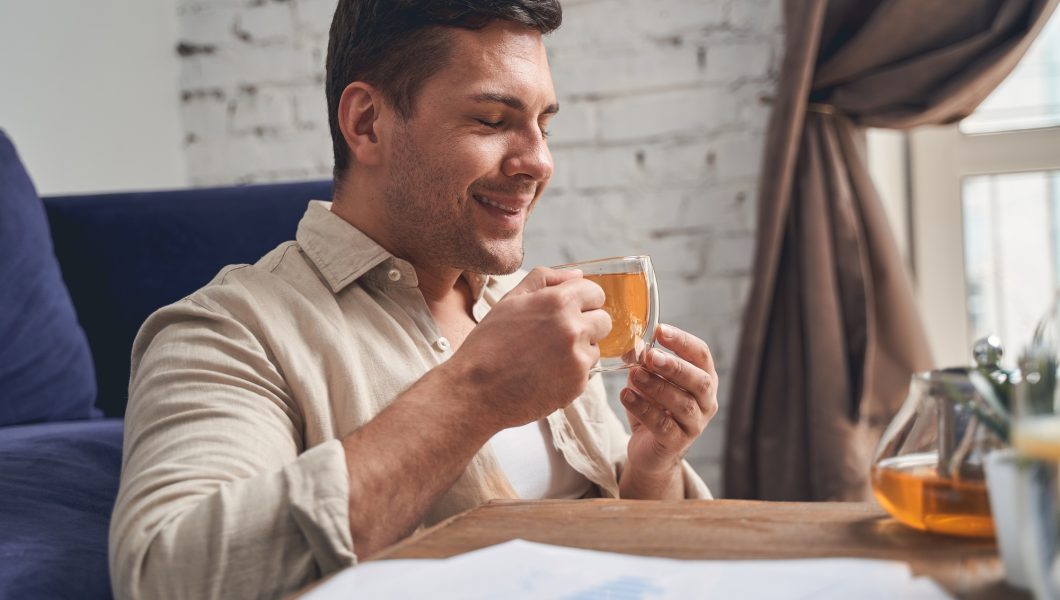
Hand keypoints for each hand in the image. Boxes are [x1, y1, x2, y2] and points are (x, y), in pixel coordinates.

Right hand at [446, 267, 611, 431]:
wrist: (475, 390)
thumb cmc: (489, 343)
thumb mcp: (510, 300)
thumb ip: (546, 279)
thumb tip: (579, 275)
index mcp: (558, 302)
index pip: (596, 293)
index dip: (583, 301)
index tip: (570, 310)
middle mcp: (574, 328)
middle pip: (604, 320)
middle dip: (586, 325)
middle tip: (558, 335)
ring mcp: (578, 359)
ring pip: (595, 348)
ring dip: (578, 351)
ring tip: (545, 358)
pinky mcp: (578, 385)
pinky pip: (586, 373)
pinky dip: (570, 373)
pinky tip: (544, 375)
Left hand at [620, 324, 718, 479]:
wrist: (649, 449)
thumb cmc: (653, 407)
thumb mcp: (648, 380)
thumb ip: (643, 363)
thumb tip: (631, 346)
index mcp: (703, 378)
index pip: (701, 354)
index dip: (682, 341)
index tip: (660, 330)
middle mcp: (706, 400)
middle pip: (699, 380)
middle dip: (675, 366)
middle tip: (651, 356)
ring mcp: (695, 424)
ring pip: (682, 404)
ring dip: (657, 386)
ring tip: (635, 375)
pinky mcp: (677, 443)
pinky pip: (663, 425)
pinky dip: (644, 409)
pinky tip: (627, 396)